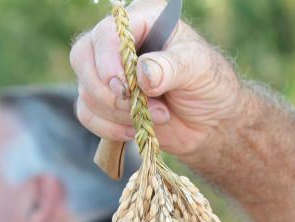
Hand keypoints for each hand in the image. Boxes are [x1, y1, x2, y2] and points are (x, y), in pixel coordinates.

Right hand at [70, 0, 243, 156]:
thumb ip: (171, 68)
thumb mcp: (199, 68)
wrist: (211, 122)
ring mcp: (109, 72)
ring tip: (157, 116)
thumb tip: (141, 74)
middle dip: (108, 90)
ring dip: (117, 112)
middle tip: (140, 105)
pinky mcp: (105, 101)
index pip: (107, 32)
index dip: (108, 60)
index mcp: (143, 21)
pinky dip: (108, 127)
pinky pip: (87, 114)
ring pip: (85, 90)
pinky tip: (134, 129)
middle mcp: (119, 42)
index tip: (124, 88)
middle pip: (83, 57)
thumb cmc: (209, 85)